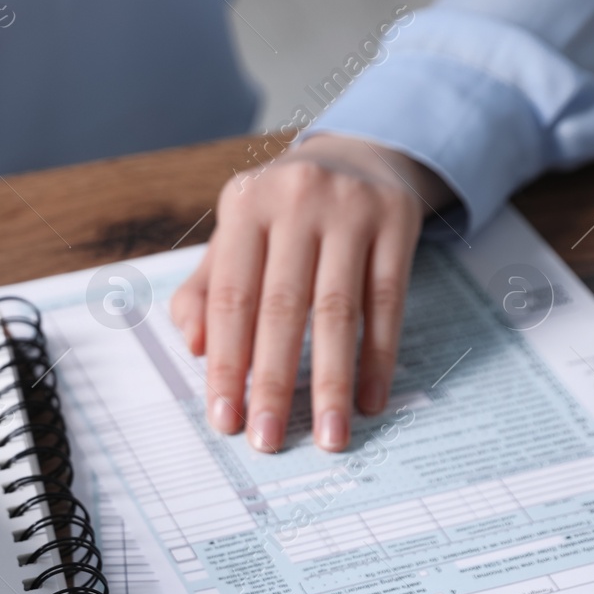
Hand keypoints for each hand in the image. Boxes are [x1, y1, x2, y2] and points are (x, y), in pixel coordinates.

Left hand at [170, 133, 451, 452]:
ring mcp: (352, 208)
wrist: (358, 154)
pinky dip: (378, 357)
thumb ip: (206, 291)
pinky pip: (388, 303)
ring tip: (329, 435)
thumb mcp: (237, 236)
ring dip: (332, 382)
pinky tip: (368, 399)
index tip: (226, 420)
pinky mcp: (398, 221)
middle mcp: (297, 200)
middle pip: (282, 309)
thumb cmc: (283, 214)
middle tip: (270, 439)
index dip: (227, 364)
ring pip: (338, 311)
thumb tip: (196, 348)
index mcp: (245, 205)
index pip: (231, 299)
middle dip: (274, 383)